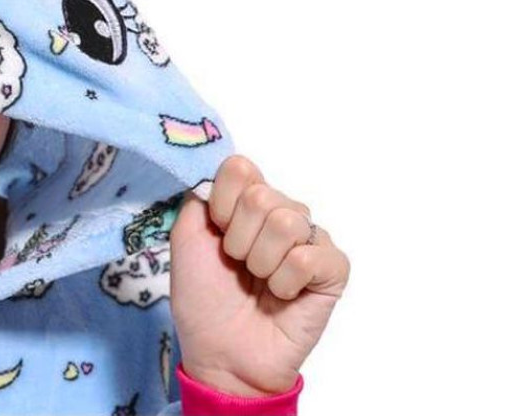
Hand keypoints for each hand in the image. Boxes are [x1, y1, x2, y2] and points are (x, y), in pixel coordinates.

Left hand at [169, 154, 349, 396]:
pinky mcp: (333, 270)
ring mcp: (310, 240)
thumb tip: (219, 167)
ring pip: (287, 223)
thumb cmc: (203, 299)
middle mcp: (281, 214)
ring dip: (261, 261)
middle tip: (237, 266)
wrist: (222, 353)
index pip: (241, 168)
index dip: (221, 204)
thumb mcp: (185, 240)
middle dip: (237, 239)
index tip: (215, 234)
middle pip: (261, 195)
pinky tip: (282, 296)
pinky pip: (310, 256)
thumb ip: (199, 197)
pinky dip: (286, 281)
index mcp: (246, 204)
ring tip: (258, 282)